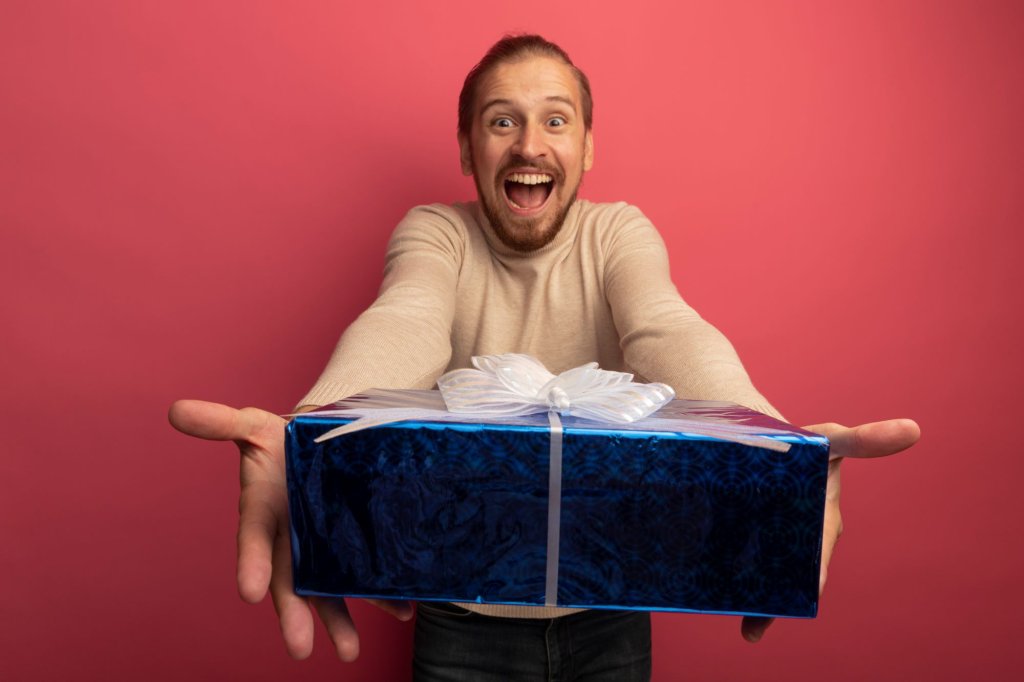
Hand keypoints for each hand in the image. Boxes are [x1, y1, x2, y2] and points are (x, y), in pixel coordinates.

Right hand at [168, 400, 412, 659]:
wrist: (320, 442)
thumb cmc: (280, 441)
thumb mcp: (253, 425)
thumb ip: (221, 422)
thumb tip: (177, 410)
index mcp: (263, 513)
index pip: (254, 541)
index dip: (251, 565)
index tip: (250, 593)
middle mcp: (289, 540)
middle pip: (288, 583)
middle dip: (293, 616)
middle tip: (299, 649)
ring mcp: (321, 548)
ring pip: (326, 590)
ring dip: (338, 621)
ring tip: (349, 651)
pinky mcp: (350, 548)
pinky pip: (365, 575)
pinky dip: (383, 594)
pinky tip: (401, 610)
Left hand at [741, 418, 919, 642]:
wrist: (768, 439)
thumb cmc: (809, 445)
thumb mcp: (831, 440)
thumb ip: (862, 439)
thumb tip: (911, 429)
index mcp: (825, 522)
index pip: (820, 553)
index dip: (814, 573)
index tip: (807, 590)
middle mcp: (805, 539)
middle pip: (795, 574)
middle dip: (784, 596)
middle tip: (762, 620)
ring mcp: (778, 542)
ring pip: (775, 580)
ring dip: (765, 605)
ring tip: (751, 629)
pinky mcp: (754, 541)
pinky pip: (754, 571)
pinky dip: (750, 597)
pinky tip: (743, 621)